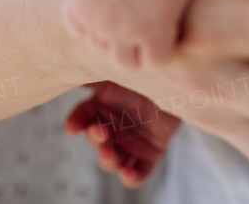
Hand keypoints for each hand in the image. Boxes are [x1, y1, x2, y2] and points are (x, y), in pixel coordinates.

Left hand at [61, 0, 219, 67]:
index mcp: (77, 4)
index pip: (80, 31)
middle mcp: (95, 23)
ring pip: (126, 63)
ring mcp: (123, 32)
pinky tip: (172, 32)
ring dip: (140, 51)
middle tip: (142, 18)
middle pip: (103, 47)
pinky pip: (156, 61)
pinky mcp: (153, 35)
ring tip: (156, 31)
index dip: (100, 25)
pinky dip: (165, 51)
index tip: (118, 12)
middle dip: (120, 36)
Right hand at [65, 81, 180, 186]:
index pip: (81, 118)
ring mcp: (131, 143)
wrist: (177, 82)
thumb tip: (71, 72)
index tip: (72, 128)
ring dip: (107, 160)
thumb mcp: (117, 72)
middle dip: (94, 139)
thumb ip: (93, 74)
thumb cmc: (145, 74)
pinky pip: (139, 172)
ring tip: (109, 154)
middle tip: (100, 131)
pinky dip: (131, 177)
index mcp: (102, 108)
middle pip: (95, 140)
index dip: (75, 124)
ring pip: (112, 160)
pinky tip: (127, 173)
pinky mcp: (150, 154)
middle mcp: (113, 128)